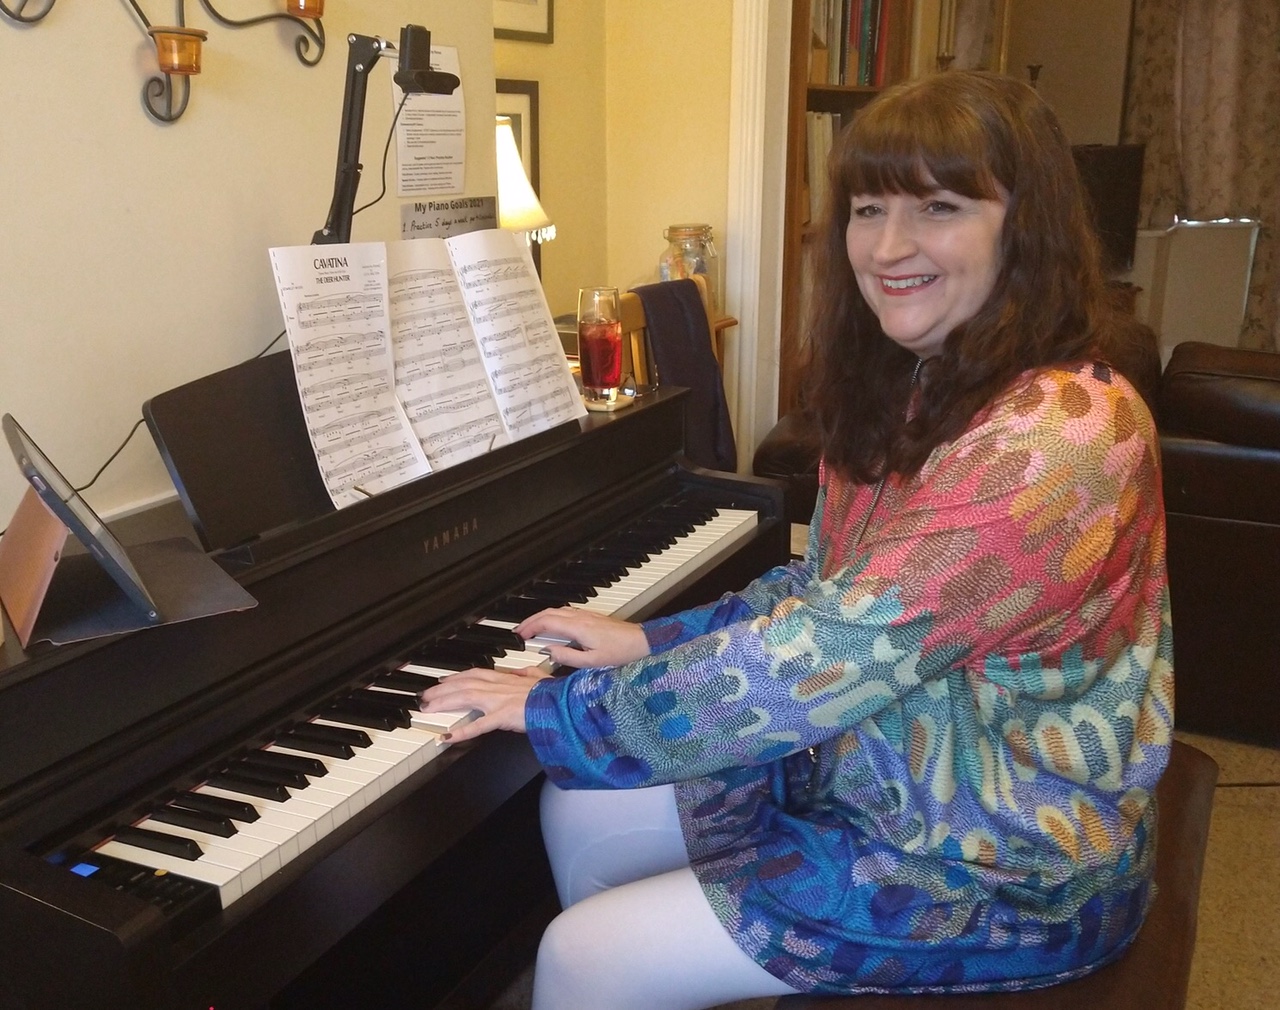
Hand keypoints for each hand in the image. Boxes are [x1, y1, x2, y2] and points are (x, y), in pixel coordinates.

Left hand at [419, 666, 548, 743]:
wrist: (561, 703)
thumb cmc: (553, 693)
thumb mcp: (539, 678)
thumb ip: (528, 675)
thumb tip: (523, 672)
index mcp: (506, 678)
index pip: (474, 674)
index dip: (456, 677)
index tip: (442, 681)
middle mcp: (498, 686)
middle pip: (463, 684)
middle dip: (441, 690)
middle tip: (424, 696)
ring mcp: (498, 701)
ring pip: (464, 698)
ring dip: (443, 703)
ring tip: (427, 710)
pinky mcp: (502, 716)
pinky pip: (478, 725)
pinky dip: (461, 731)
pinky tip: (447, 737)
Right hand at [515, 607, 649, 668]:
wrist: (642, 642)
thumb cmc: (621, 654)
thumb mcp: (592, 662)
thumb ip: (568, 657)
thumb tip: (549, 652)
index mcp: (578, 628)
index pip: (547, 622)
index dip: (530, 627)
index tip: (519, 635)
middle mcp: (580, 617)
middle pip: (549, 613)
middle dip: (531, 620)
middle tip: (519, 631)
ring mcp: (586, 615)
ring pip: (557, 610)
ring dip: (541, 618)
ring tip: (531, 629)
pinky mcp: (591, 617)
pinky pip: (566, 612)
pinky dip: (553, 617)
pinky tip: (551, 626)